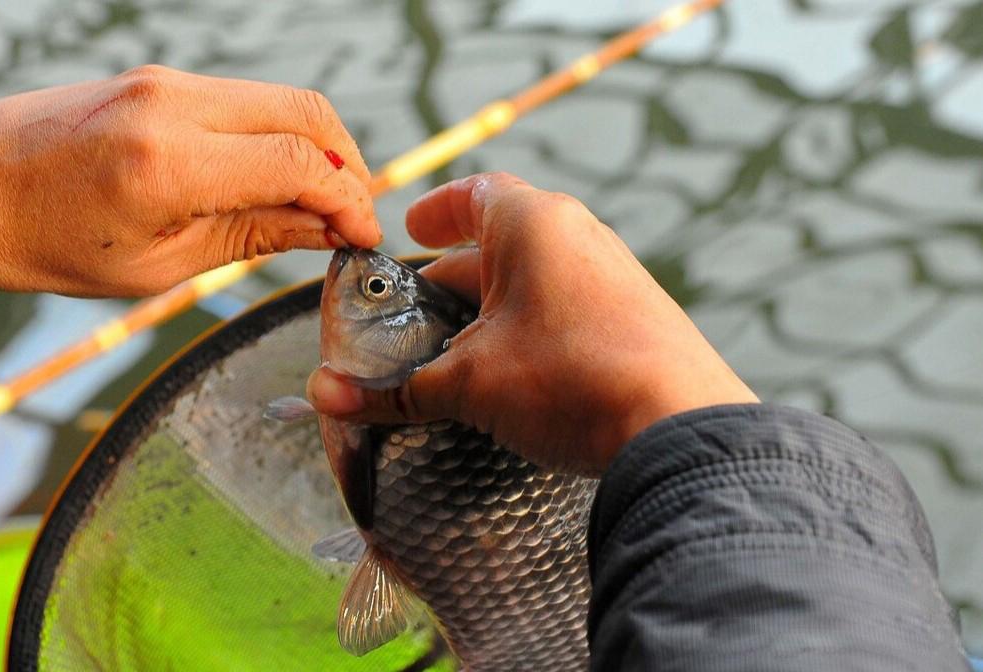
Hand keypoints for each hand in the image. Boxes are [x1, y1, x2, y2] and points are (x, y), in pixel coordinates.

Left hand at [0, 65, 379, 295]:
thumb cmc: (48, 244)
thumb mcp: (160, 264)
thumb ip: (253, 237)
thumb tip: (326, 229)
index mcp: (168, 164)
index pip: (300, 163)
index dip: (350, 201)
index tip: (364, 237)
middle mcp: (172, 105)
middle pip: (308, 112)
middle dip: (349, 164)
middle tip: (353, 216)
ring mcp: (165, 82)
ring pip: (282, 99)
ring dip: (318, 147)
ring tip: (319, 203)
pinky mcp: (159, 79)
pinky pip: (246, 99)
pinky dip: (278, 135)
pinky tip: (276, 178)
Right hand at [307, 172, 757, 475]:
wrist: (679, 428)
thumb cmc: (569, 379)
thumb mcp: (470, 383)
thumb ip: (396, 388)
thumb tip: (325, 397)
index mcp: (534, 224)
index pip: (475, 194)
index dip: (436, 211)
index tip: (412, 229)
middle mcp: (579, 236)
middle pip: (500, 244)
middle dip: (454, 279)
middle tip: (417, 314)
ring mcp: (614, 276)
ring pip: (535, 281)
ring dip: (492, 311)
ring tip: (456, 352)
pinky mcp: (636, 317)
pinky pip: (568, 308)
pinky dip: (530, 330)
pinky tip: (512, 375)